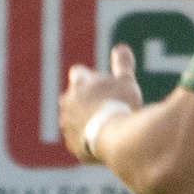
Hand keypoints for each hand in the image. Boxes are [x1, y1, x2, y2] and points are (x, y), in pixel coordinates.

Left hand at [60, 43, 143, 162]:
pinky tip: (104, 142)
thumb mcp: (126, 81)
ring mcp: (66, 125)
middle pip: (73, 98)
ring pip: (73, 120)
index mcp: (79, 83)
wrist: (114, 138)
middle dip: (86, 101)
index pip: (79, 73)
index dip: (90, 77)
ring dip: (85, 122)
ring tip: (107, 126)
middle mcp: (67, 102)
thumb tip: (121, 48)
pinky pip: (78, 141)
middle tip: (107, 106)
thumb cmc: (121, 105)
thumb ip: (122, 65)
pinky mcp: (71, 145)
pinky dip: (88, 141)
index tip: (102, 84)